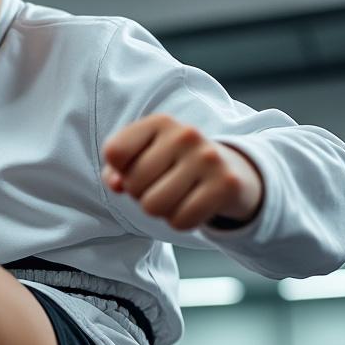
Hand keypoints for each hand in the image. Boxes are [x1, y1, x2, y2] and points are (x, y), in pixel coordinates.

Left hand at [102, 114, 262, 230]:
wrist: (229, 171)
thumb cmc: (173, 165)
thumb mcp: (143, 157)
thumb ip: (117, 170)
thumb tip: (116, 184)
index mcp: (160, 122)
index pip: (115, 153)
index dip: (120, 171)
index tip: (139, 168)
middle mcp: (185, 135)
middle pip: (132, 184)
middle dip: (141, 194)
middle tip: (162, 186)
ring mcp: (207, 159)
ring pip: (153, 206)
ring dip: (160, 211)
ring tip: (176, 196)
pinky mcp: (225, 185)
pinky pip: (181, 220)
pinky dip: (181, 221)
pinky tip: (193, 205)